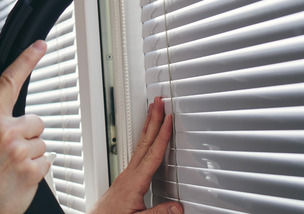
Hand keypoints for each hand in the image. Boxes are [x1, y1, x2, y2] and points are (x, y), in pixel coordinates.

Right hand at [0, 41, 49, 213]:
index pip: (10, 81)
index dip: (27, 59)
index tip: (39, 45)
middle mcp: (3, 131)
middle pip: (35, 120)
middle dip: (26, 134)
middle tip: (7, 153)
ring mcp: (19, 151)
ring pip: (41, 142)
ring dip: (30, 155)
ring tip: (9, 168)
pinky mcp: (33, 171)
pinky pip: (46, 162)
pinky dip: (36, 171)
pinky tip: (17, 178)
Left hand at [91, 96, 182, 213]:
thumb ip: (158, 213)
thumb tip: (178, 207)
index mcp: (135, 182)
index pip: (153, 153)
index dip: (162, 135)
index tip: (169, 119)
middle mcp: (129, 174)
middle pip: (145, 141)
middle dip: (153, 119)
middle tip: (158, 101)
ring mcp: (126, 175)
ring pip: (140, 145)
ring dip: (148, 126)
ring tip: (153, 111)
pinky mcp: (125, 179)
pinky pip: (138, 153)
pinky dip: (145, 140)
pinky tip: (147, 138)